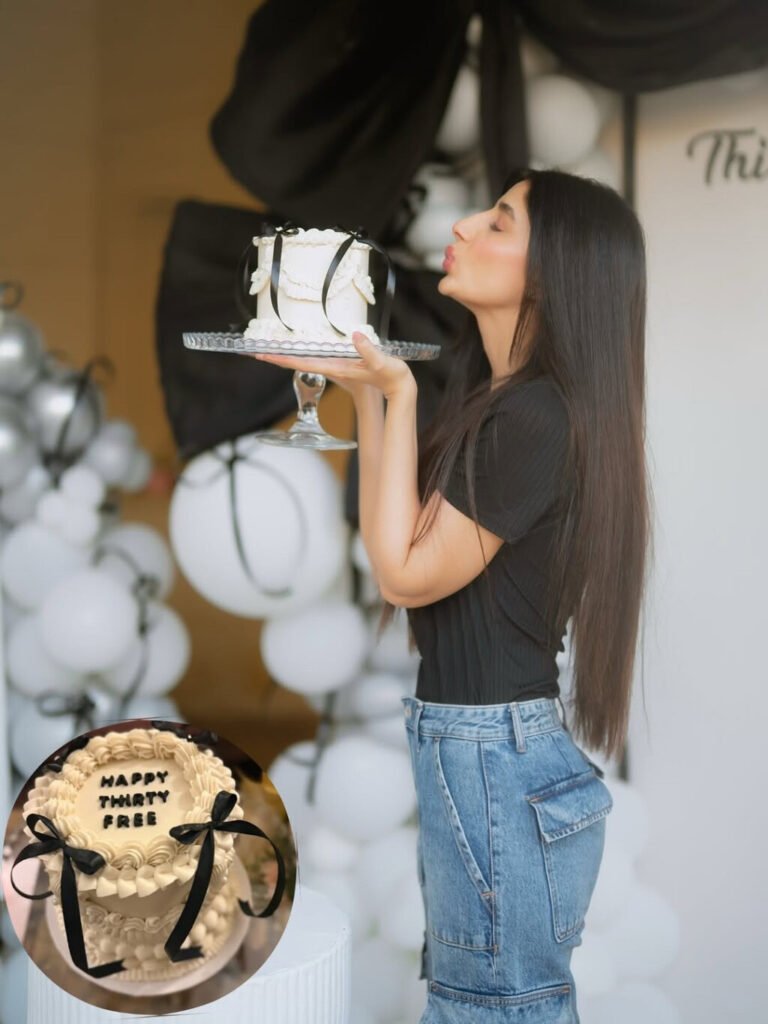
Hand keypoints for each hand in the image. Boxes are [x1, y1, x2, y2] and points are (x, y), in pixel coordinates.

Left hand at [250, 331, 414, 401]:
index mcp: (337, 367)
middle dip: (276, 357)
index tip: (263, 355)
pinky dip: (301, 354)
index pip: (303, 362)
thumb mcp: (382, 363)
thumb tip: (355, 336)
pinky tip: (295, 350)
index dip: (282, 358)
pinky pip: (314, 358)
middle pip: (297, 362)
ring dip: (286, 356)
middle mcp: (331, 367)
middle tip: (253, 351)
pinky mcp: (340, 364)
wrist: (399, 388)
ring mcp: (334, 366)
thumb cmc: (392, 376)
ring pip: (304, 360)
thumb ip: (369, 351)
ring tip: (267, 349)